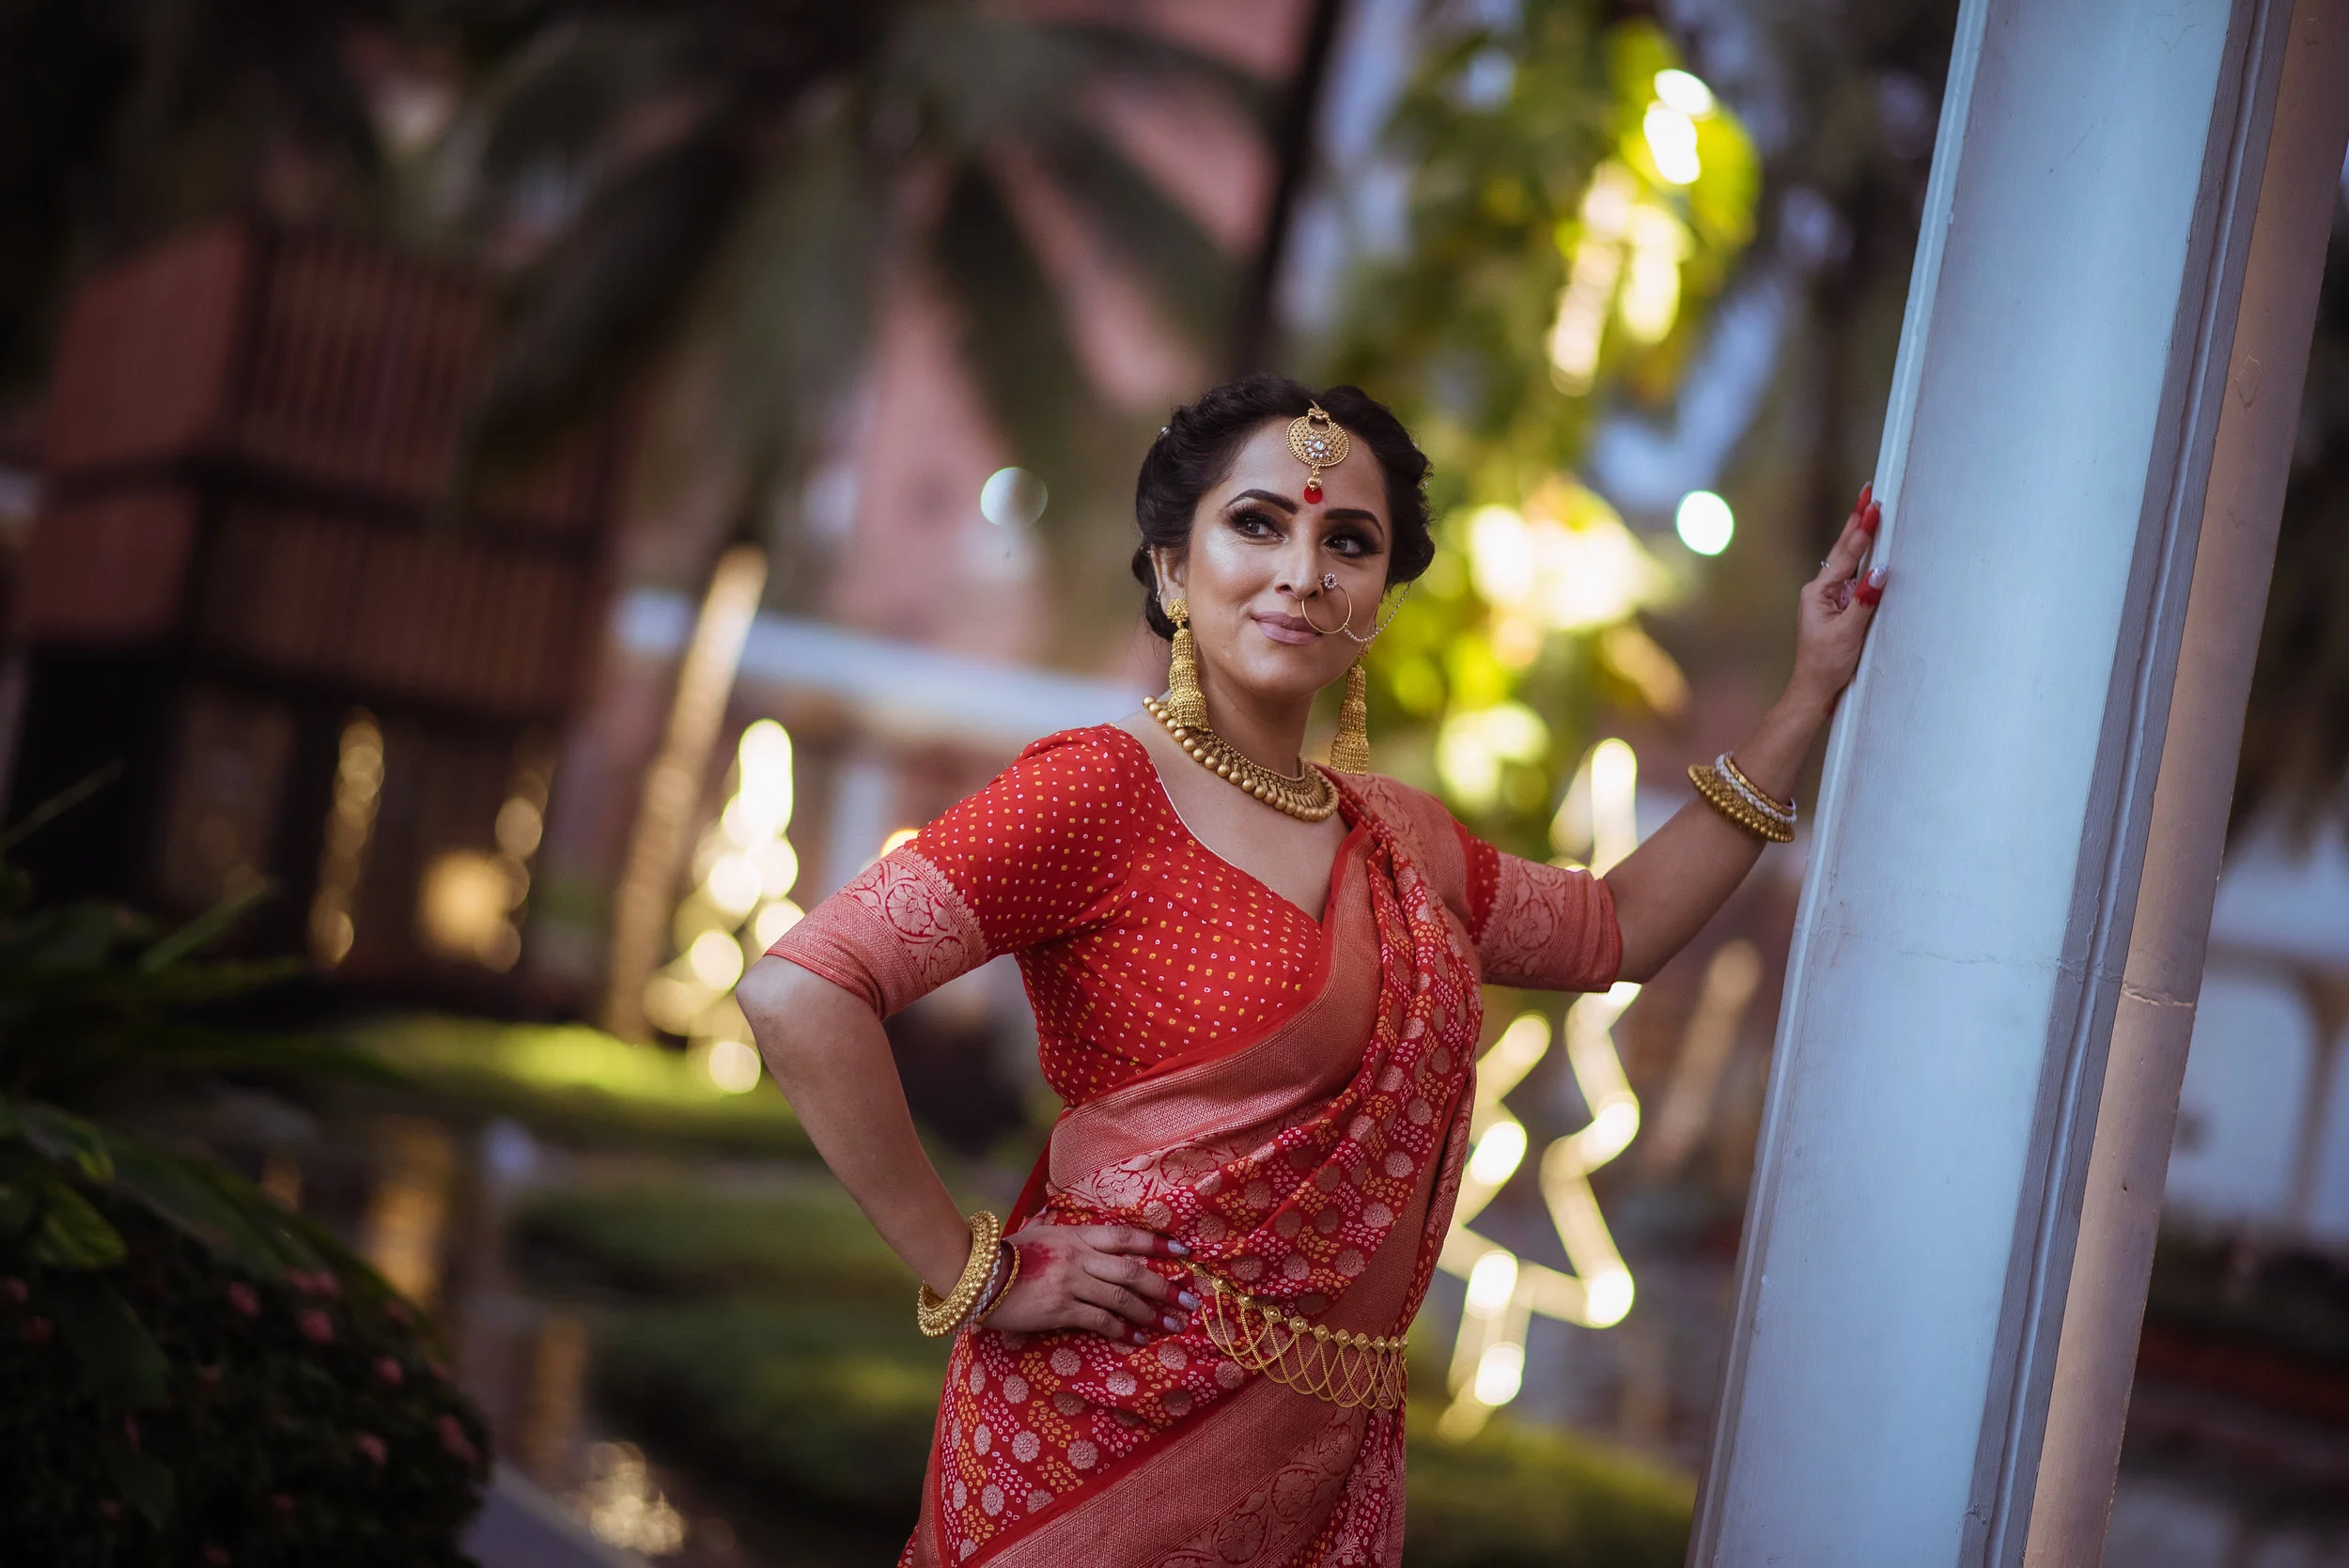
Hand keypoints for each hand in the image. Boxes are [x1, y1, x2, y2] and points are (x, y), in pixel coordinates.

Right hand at [982, 1222, 1199, 1345]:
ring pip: (1122, 1297)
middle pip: (1133, 1270)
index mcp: (1076, 1235)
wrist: (975, 1274)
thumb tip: (1073, 1228)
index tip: (1185, 1252)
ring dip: (1151, 1314)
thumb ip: (1063, 1233)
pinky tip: (1136, 1339)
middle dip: (1165, 1287)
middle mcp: (1079, 1256)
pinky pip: (1100, 1319)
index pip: (1126, 1237)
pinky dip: (1122, 1330)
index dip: (1158, 1243)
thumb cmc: (1006, 1255)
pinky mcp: (1060, 1309)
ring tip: (1172, 1325)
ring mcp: (1070, 1282)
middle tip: (1189, 1301)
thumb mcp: (1039, 1234)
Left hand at [1788, 483, 1888, 713]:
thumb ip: (1864, 601)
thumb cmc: (1826, 666)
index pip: (1845, 555)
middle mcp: (1821, 591)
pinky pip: (1854, 579)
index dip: (1861, 530)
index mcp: (1818, 592)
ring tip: (1869, 509)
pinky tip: (1872, 550)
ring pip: (1849, 563)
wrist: (1813, 691)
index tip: (1872, 506)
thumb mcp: (1848, 633)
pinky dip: (1864, 562)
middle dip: (1857, 521)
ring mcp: (1829, 599)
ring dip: (1860, 537)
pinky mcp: (1838, 609)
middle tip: (1868, 492)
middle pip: (1844, 550)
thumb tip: (1880, 572)